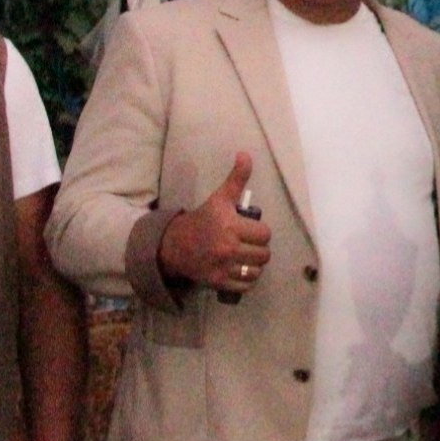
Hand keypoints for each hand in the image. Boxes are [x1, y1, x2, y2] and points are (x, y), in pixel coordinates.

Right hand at [158, 152, 270, 292]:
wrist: (175, 245)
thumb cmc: (203, 219)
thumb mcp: (219, 198)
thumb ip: (236, 178)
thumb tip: (245, 154)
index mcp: (230, 226)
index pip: (264, 234)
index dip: (260, 232)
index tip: (251, 230)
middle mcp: (227, 247)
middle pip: (264, 254)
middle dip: (259, 249)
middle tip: (249, 245)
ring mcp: (222, 267)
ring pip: (256, 270)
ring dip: (254, 265)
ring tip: (246, 258)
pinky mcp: (218, 283)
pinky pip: (246, 285)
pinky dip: (246, 280)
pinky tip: (240, 270)